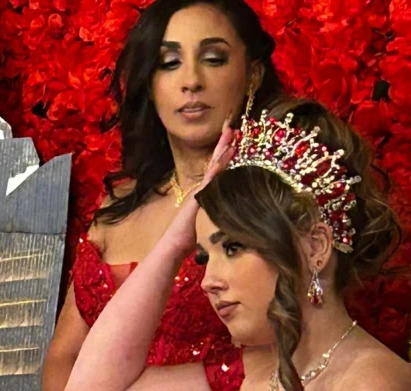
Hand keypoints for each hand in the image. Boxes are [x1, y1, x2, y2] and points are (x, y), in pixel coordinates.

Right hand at [166, 120, 236, 254]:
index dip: (224, 156)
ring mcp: (200, 191)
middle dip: (223, 145)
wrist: (176, 244)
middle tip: (233, 126)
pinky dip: (218, 167)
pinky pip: (210, 179)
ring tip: (231, 133)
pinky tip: (225, 155)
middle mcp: (202, 189)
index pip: (217, 171)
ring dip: (222, 150)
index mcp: (206, 193)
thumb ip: (216, 215)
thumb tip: (230, 215)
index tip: (234, 142)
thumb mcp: (209, 223)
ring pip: (213, 167)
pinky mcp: (199, 197)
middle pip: (214, 162)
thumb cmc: (192, 237)